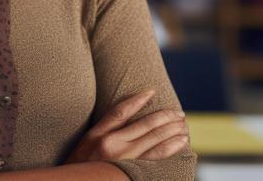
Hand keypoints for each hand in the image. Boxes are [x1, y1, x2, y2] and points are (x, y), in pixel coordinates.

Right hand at [66, 90, 189, 162]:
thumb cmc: (79, 165)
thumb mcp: (85, 144)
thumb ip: (103, 130)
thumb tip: (125, 118)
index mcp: (98, 134)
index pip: (121, 111)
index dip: (137, 99)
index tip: (152, 91)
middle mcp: (111, 144)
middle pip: (144, 124)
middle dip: (165, 117)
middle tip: (179, 113)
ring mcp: (123, 158)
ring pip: (153, 138)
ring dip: (172, 130)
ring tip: (183, 125)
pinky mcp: (130, 171)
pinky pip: (155, 157)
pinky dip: (170, 147)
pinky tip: (180, 142)